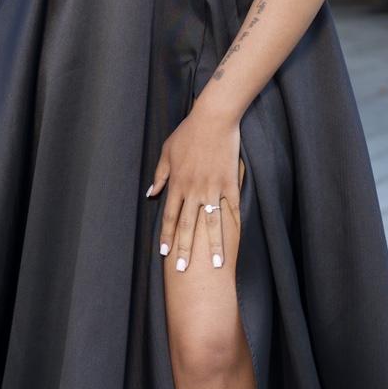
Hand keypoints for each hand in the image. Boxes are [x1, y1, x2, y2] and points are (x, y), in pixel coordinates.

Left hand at [146, 109, 243, 273]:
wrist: (213, 119)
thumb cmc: (188, 133)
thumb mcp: (167, 152)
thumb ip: (160, 175)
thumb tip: (151, 194)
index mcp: (177, 183)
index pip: (170, 216)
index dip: (167, 236)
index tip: (165, 254)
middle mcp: (193, 190)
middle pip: (188, 225)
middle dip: (185, 249)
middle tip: (184, 270)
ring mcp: (213, 188)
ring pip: (211, 223)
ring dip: (213, 245)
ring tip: (216, 265)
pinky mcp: (230, 183)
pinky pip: (232, 207)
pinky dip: (234, 223)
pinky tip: (237, 239)